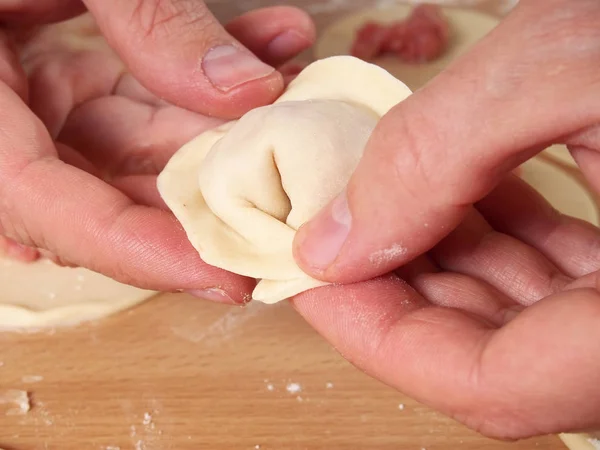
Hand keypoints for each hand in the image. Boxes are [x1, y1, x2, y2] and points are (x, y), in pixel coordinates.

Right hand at [0, 1, 314, 303]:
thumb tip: (248, 92)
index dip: (141, 252)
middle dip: (204, 185)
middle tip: (290, 182)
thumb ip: (148, 17)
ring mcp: (24, 98)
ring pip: (131, 142)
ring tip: (293, 79)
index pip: (51, 208)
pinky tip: (264, 41)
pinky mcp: (53, 72)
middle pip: (106, 188)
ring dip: (216, 117)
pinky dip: (192, 75)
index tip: (229, 279)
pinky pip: (129, 95)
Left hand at [292, 0, 599, 438]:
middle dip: (397, 291)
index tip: (313, 280)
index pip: (491, 385)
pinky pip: (560, 276)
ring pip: (519, 317)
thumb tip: (332, 242)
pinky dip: (493, 238)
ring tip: (380, 200)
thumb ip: (434, 154)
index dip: (382, 340)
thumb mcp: (568, 62)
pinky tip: (452, 190)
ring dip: (438, 260)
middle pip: (491, 354)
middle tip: (332, 233)